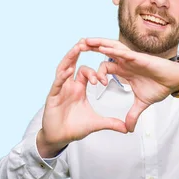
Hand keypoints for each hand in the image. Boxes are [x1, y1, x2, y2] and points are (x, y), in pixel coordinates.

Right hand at [38, 41, 128, 155]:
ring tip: (79, 46)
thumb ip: (111, 123)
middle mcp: (68, 85)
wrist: (59, 138)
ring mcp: (60, 89)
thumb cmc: (73, 128)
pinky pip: (58, 83)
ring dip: (71, 57)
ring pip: (64, 68)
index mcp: (78, 88)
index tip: (105, 79)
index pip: (86, 72)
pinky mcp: (52, 96)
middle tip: (89, 41)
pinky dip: (63, 76)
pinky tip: (69, 69)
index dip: (96, 72)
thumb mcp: (96, 124)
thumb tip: (126, 129)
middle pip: (73, 63)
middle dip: (80, 52)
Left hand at [84, 38, 178, 132]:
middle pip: (105, 53)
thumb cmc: (160, 87)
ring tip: (85, 41)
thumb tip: (128, 129)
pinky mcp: (139, 57)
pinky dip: (113, 50)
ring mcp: (131, 58)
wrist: (173, 82)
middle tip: (77, 47)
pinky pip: (123, 52)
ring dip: (98, 44)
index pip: (105, 68)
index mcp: (124, 71)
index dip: (97, 73)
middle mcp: (125, 62)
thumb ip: (132, 115)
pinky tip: (102, 47)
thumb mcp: (142, 104)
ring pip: (111, 48)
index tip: (94, 83)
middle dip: (91, 49)